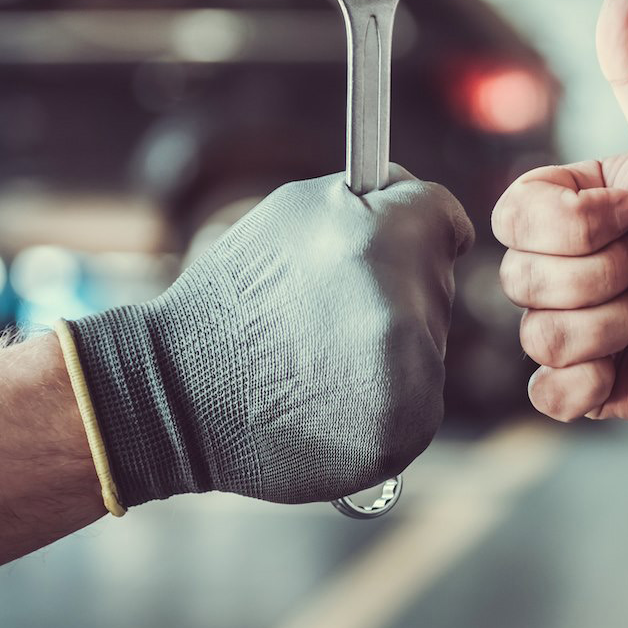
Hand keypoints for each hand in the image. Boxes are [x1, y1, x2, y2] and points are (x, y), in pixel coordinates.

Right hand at [66, 166, 473, 505]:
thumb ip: (371, 199)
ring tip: (323, 355)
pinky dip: (388, 397)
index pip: (446, 217)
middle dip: (397, 288)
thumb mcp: (293, 212)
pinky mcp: (406, 429)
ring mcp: (411, 376)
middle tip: (328, 311)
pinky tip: (332, 396)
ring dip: (393, 345)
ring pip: (430, 342)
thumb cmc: (235, 296)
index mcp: (381, 238)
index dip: (420, 227)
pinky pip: (421, 397)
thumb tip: (427, 203)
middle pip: (438, 282)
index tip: (400, 243)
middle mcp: (404, 306)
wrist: (180, 394)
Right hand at [493, 0, 627, 421]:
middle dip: (603, 277)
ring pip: (537, 336)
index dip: (576, 226)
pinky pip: (546, 394)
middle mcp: (565, 265)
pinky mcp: (589, 386)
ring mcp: (574, 327)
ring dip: (612, 326)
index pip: (513, 215)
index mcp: (572, 207)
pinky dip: (591, 383)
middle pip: (519, 278)